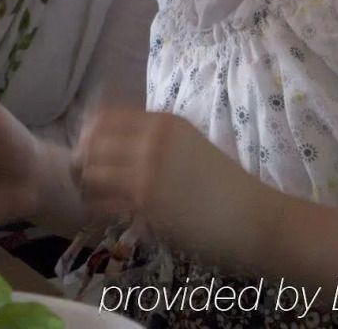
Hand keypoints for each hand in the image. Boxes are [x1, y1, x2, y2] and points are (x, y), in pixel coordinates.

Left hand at [76, 108, 272, 260]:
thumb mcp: (190, 145)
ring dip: (85, 186)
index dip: (88, 135)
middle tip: (82, 179)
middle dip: (81, 161)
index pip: (103, 118)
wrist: (257, 218)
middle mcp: (152, 139)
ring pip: (91, 172)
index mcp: (163, 123)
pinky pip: (103, 201)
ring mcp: (148, 170)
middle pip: (91, 143)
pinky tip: (101, 215)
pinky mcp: (147, 201)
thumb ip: (156, 138)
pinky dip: (96, 208)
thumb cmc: (226, 186)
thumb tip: (117, 140)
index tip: (88, 152)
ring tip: (90, 198)